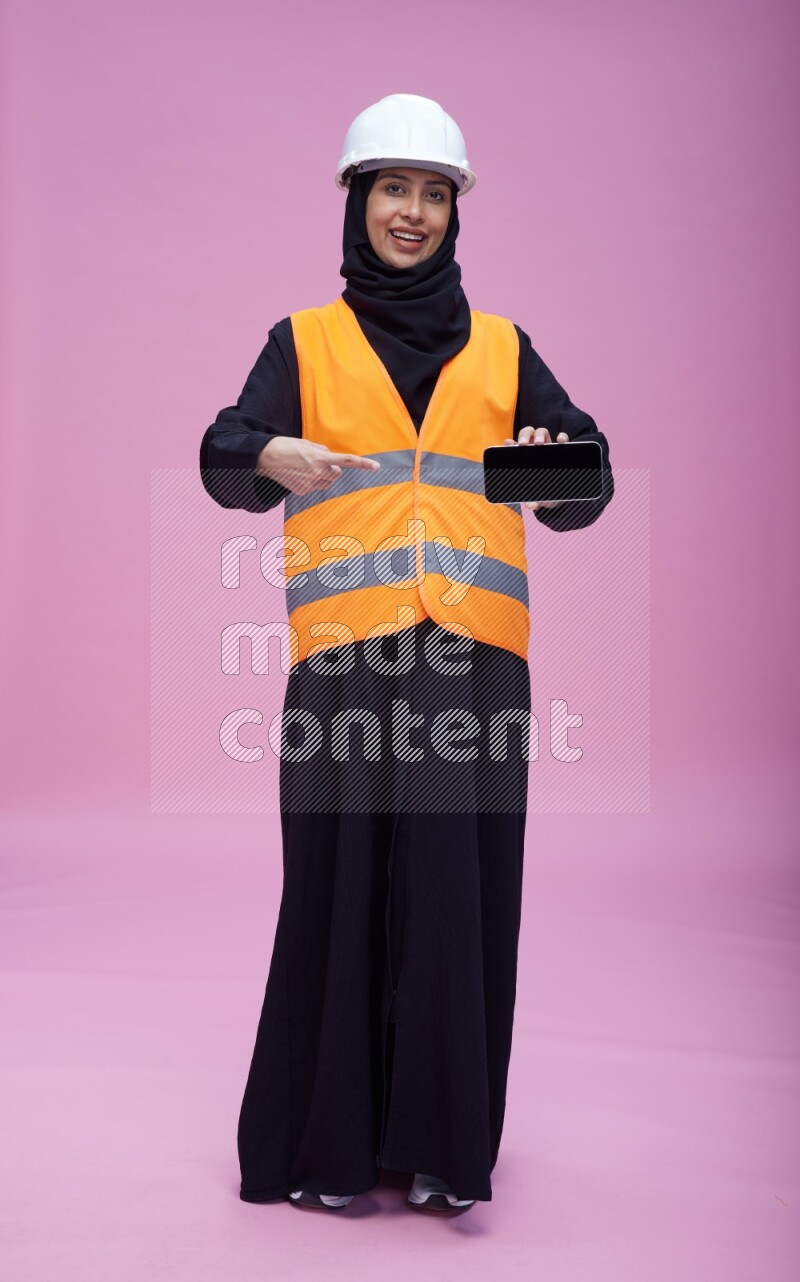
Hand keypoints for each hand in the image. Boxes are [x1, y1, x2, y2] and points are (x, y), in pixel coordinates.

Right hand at [255, 437, 379, 494]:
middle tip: (316, 462)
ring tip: (306, 468)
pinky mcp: (303, 491)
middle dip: (331, 469)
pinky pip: (315, 487)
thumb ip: (321, 450)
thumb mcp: (306, 443)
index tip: (377, 467)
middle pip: (336, 474)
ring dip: (323, 476)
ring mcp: (310, 483)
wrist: (264, 458)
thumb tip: (330, 457)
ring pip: (327, 482)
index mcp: (320, 457)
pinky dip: (310, 481)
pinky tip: (297, 474)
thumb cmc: (285, 446)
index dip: (363, 464)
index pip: (346, 461)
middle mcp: (317, 472)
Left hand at [502, 426, 568, 510]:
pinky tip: (560, 441)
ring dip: (539, 435)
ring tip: (540, 443)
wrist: (561, 493)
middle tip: (524, 444)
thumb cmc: (545, 492)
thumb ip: (534, 502)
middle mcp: (534, 450)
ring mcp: (548, 447)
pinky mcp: (562, 448)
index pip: (514, 447)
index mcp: (523, 458)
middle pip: (527, 434)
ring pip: (542, 432)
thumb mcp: (539, 498)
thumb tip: (530, 505)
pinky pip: (563, 438)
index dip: (510, 443)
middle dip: (524, 436)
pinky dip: (562, 436)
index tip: (508, 444)